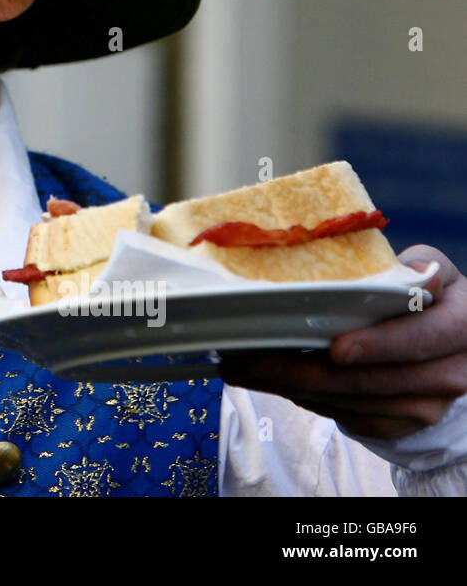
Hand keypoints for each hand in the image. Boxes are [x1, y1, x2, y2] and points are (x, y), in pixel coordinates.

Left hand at [218, 246, 466, 439]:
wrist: (449, 343)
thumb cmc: (424, 295)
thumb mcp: (425, 268)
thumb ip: (408, 267)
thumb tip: (387, 266)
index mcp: (462, 322)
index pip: (424, 336)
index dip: (381, 345)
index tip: (337, 349)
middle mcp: (454, 370)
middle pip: (375, 380)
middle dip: (308, 372)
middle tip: (253, 360)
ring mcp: (431, 404)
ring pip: (355, 403)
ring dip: (296, 388)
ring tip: (246, 368)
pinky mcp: (405, 424)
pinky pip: (351, 418)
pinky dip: (310, 401)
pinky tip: (275, 382)